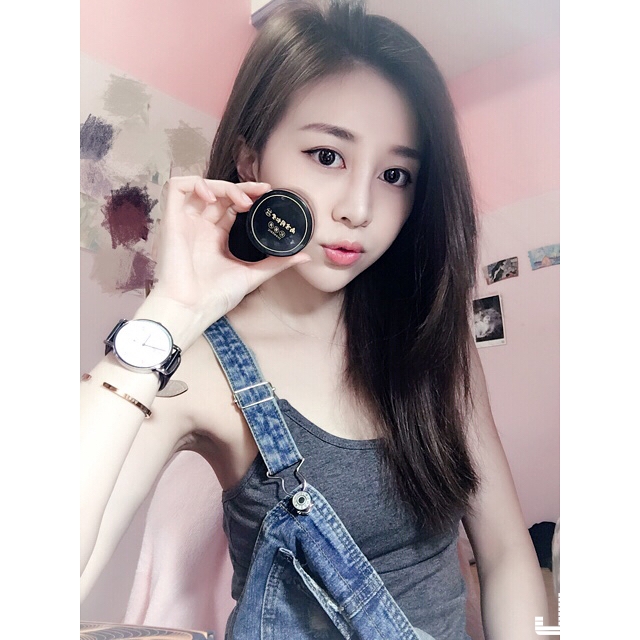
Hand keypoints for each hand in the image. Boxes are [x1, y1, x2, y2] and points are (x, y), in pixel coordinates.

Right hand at [146, 177, 309, 342]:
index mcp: (216, 237)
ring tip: (242, 201)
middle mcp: (200, 226)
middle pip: (220, 194)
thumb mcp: (252, 275)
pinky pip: (176, 187)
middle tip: (262, 191)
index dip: (248, 195)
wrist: (193, 308)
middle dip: (242, 188)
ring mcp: (186, 221)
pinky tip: (212, 196)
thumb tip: (304, 257)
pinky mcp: (171, 219)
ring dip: (223, 186)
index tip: (267, 194)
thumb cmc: (216, 296)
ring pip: (201, 187)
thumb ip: (276, 263)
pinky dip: (195, 184)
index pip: (232, 205)